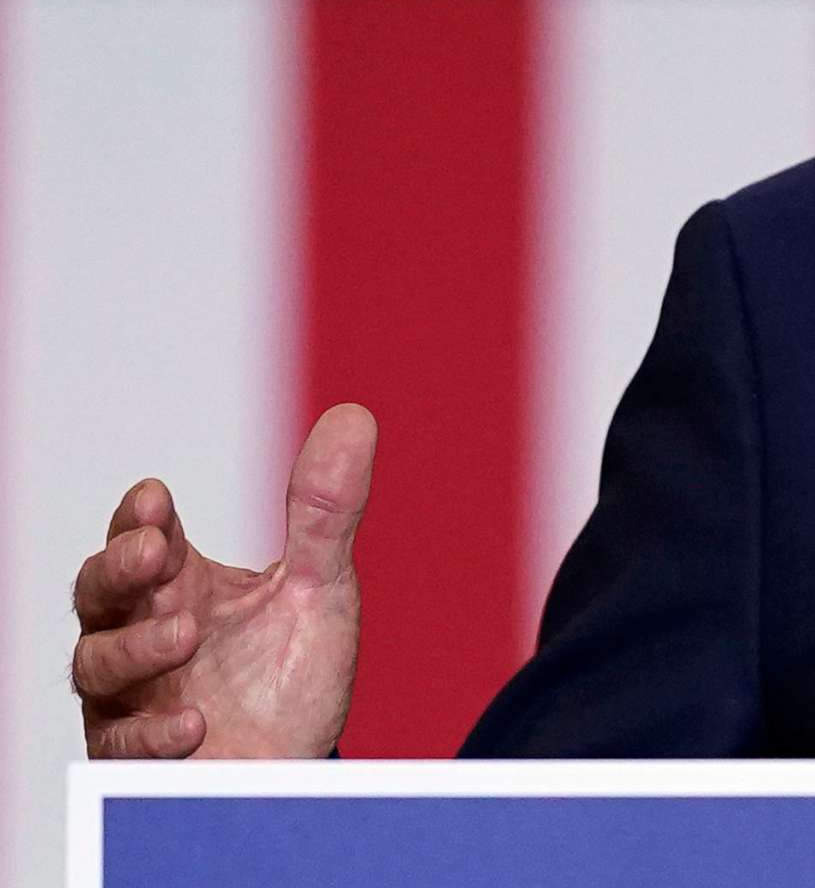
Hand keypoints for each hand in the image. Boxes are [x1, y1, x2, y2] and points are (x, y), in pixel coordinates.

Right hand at [72, 404, 375, 758]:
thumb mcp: (320, 587)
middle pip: (98, 589)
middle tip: (153, 552)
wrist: (299, 762)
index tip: (154, 498)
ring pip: (96, 662)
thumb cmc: (292, 673)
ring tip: (185, 635)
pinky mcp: (135, 754)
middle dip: (118, 567)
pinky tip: (193, 723)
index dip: (139, 516)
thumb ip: (325, 512)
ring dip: (136, 647)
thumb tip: (354, 415)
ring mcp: (132, 694)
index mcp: (183, 582)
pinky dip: (153, 732)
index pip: (143, 534)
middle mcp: (145, 631)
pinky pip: (120, 743)